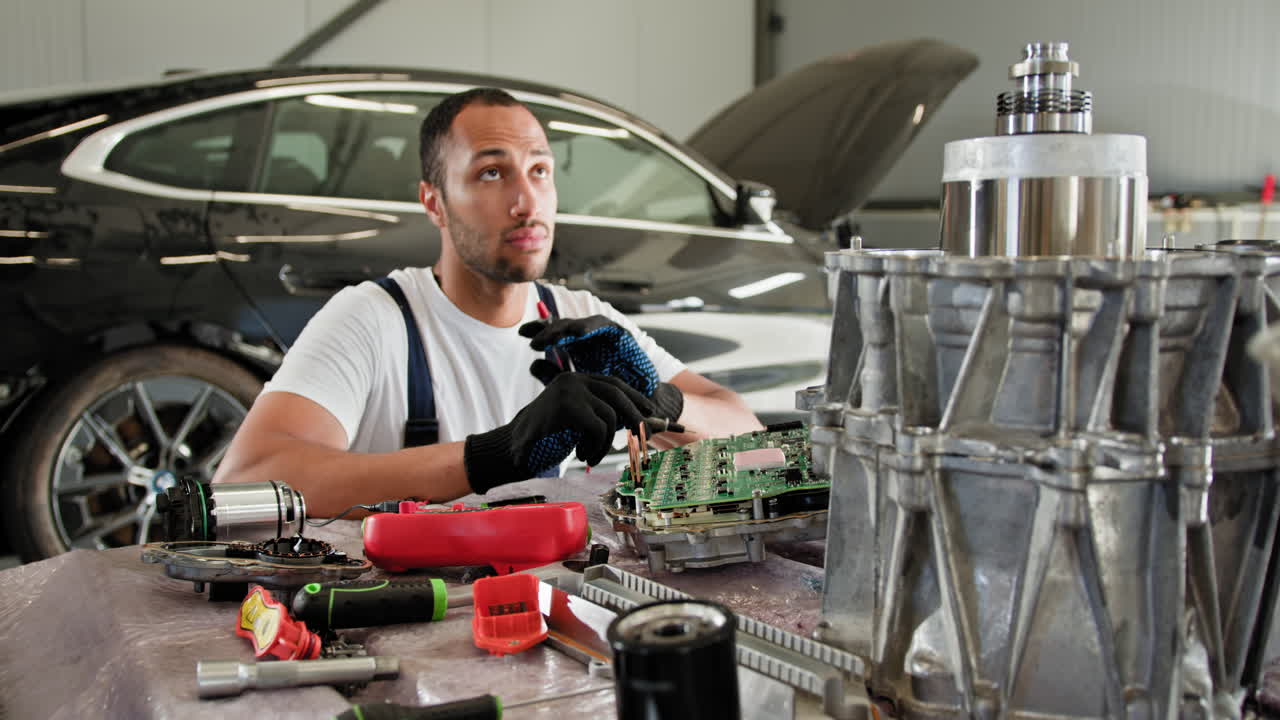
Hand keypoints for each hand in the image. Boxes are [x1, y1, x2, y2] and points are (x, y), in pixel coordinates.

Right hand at [463, 373, 654, 491]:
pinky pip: (599, 428)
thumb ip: (598, 414)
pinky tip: (585, 456)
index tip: (649, 413)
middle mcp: (574, 379)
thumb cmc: (546, 436)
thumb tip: (641, 419)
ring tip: (593, 456)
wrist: (512, 445)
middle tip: (642, 436)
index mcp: (576, 379)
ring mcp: (571, 391)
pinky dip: (597, 446)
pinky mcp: (569, 406)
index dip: (634, 398)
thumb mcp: (575, 420)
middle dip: (634, 416)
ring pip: (610, 416)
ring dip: (607, 442)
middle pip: (618, 395)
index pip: (614, 384)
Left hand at [519, 315, 658, 395]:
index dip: (539, 331)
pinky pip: (602, 326)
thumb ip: (556, 375)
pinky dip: (589, 327)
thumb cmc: (608, 397)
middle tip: (534, 339)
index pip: (554, 334)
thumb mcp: (576, 385)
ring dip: (565, 329)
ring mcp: (605, 334)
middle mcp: (590, 338)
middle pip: (564, 326)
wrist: (639, 404)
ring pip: (580, 324)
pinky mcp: (620, 334)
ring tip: (551, 337)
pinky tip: (576, 333)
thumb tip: (533, 364)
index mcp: (576, 347)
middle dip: (548, 330)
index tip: (522, 335)